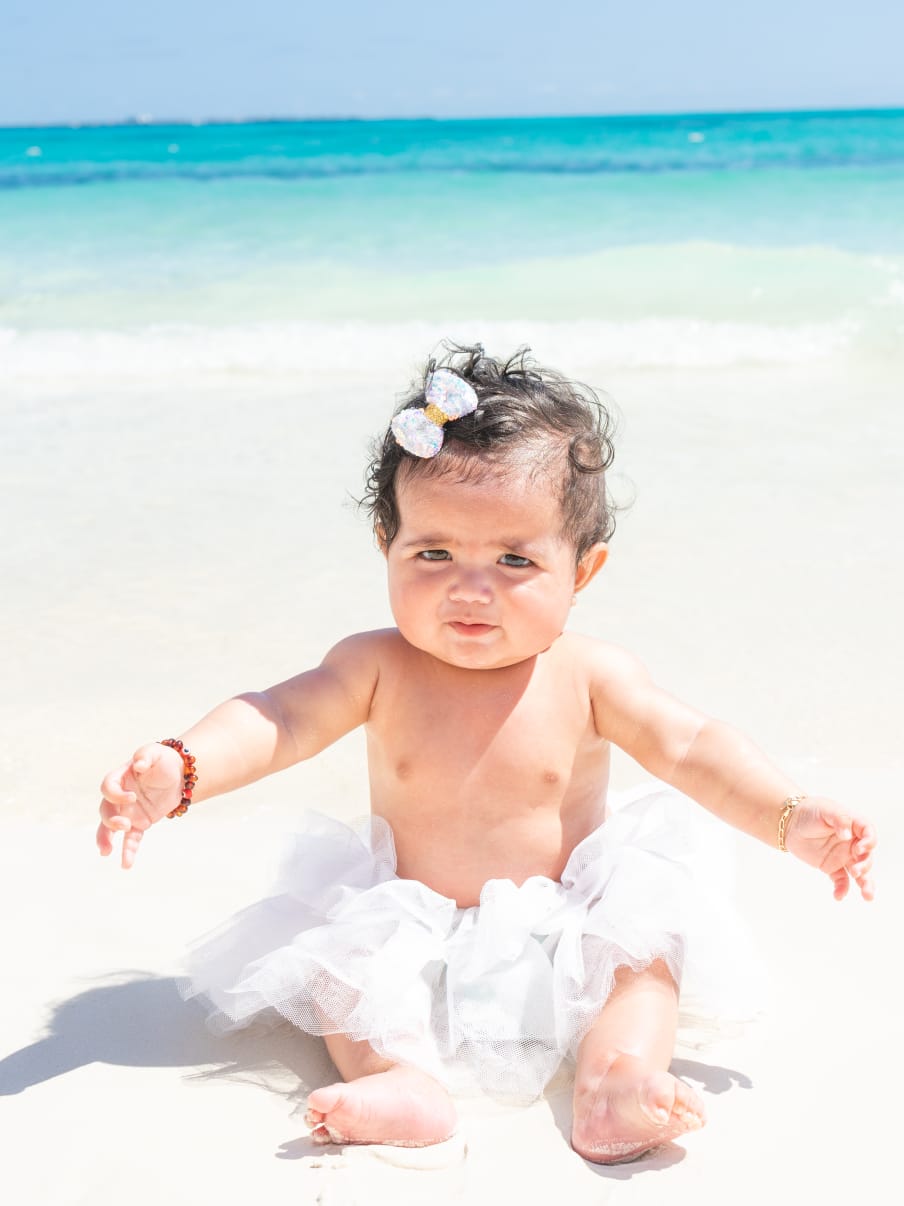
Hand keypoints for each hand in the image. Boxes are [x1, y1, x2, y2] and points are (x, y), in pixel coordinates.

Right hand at [96, 742, 184, 868]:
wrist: (179, 774)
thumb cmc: (163, 760)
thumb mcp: (156, 752)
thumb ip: (145, 755)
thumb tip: (138, 764)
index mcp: (120, 778)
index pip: (107, 787)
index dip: (115, 794)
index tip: (132, 797)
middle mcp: (120, 796)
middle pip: (105, 810)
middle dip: (110, 820)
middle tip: (124, 825)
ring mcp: (128, 811)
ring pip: (110, 828)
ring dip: (106, 838)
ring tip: (107, 852)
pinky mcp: (139, 823)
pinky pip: (131, 839)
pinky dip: (128, 851)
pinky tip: (126, 864)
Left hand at [784, 797, 875, 901]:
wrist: (791, 822)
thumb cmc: (811, 811)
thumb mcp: (825, 809)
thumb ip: (839, 819)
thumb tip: (847, 835)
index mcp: (854, 826)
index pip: (869, 834)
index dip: (869, 842)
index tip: (859, 849)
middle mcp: (852, 843)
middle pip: (867, 857)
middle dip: (865, 866)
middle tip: (855, 870)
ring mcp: (843, 856)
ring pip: (860, 873)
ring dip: (865, 884)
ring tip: (867, 896)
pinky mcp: (832, 867)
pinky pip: (841, 881)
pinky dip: (841, 889)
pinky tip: (838, 896)